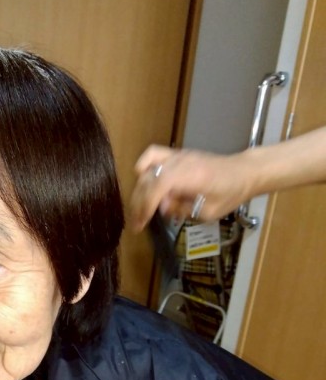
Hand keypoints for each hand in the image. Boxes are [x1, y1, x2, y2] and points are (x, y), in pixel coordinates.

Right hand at [129, 144, 250, 231]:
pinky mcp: (176, 155)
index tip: (140, 224)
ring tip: (139, 207)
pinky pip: (152, 156)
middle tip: (137, 222)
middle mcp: (181, 161)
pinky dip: (143, 169)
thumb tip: (161, 207)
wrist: (243, 172)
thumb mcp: (208, 212)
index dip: (146, 206)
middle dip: (139, 202)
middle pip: (148, 179)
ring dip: (139, 189)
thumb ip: (182, 209)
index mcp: (191, 176)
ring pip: (146, 168)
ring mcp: (177, 155)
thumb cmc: (230, 194)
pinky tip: (143, 184)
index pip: (159, 186)